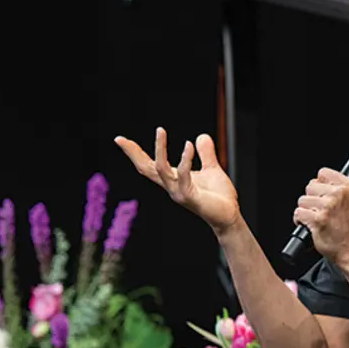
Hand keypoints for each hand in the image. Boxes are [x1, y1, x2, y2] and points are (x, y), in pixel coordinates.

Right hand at [115, 128, 240, 233]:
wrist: (229, 216)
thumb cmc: (219, 196)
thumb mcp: (212, 169)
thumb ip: (206, 154)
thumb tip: (201, 136)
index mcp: (173, 179)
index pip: (149, 165)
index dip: (134, 153)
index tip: (119, 139)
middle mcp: (171, 186)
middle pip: (146, 169)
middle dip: (133, 153)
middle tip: (119, 139)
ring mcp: (178, 192)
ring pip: (161, 169)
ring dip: (160, 149)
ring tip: (160, 130)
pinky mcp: (190, 197)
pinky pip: (183, 176)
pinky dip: (185, 160)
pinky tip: (189, 145)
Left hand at [293, 168, 348, 264]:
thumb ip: (338, 189)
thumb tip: (318, 182)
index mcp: (348, 186)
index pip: (323, 173)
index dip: (319, 184)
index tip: (322, 194)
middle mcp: (338, 194)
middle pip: (310, 186)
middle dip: (312, 199)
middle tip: (320, 210)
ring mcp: (327, 206)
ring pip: (302, 200)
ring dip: (306, 211)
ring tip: (316, 219)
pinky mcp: (317, 219)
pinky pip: (298, 213)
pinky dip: (300, 221)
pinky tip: (310, 225)